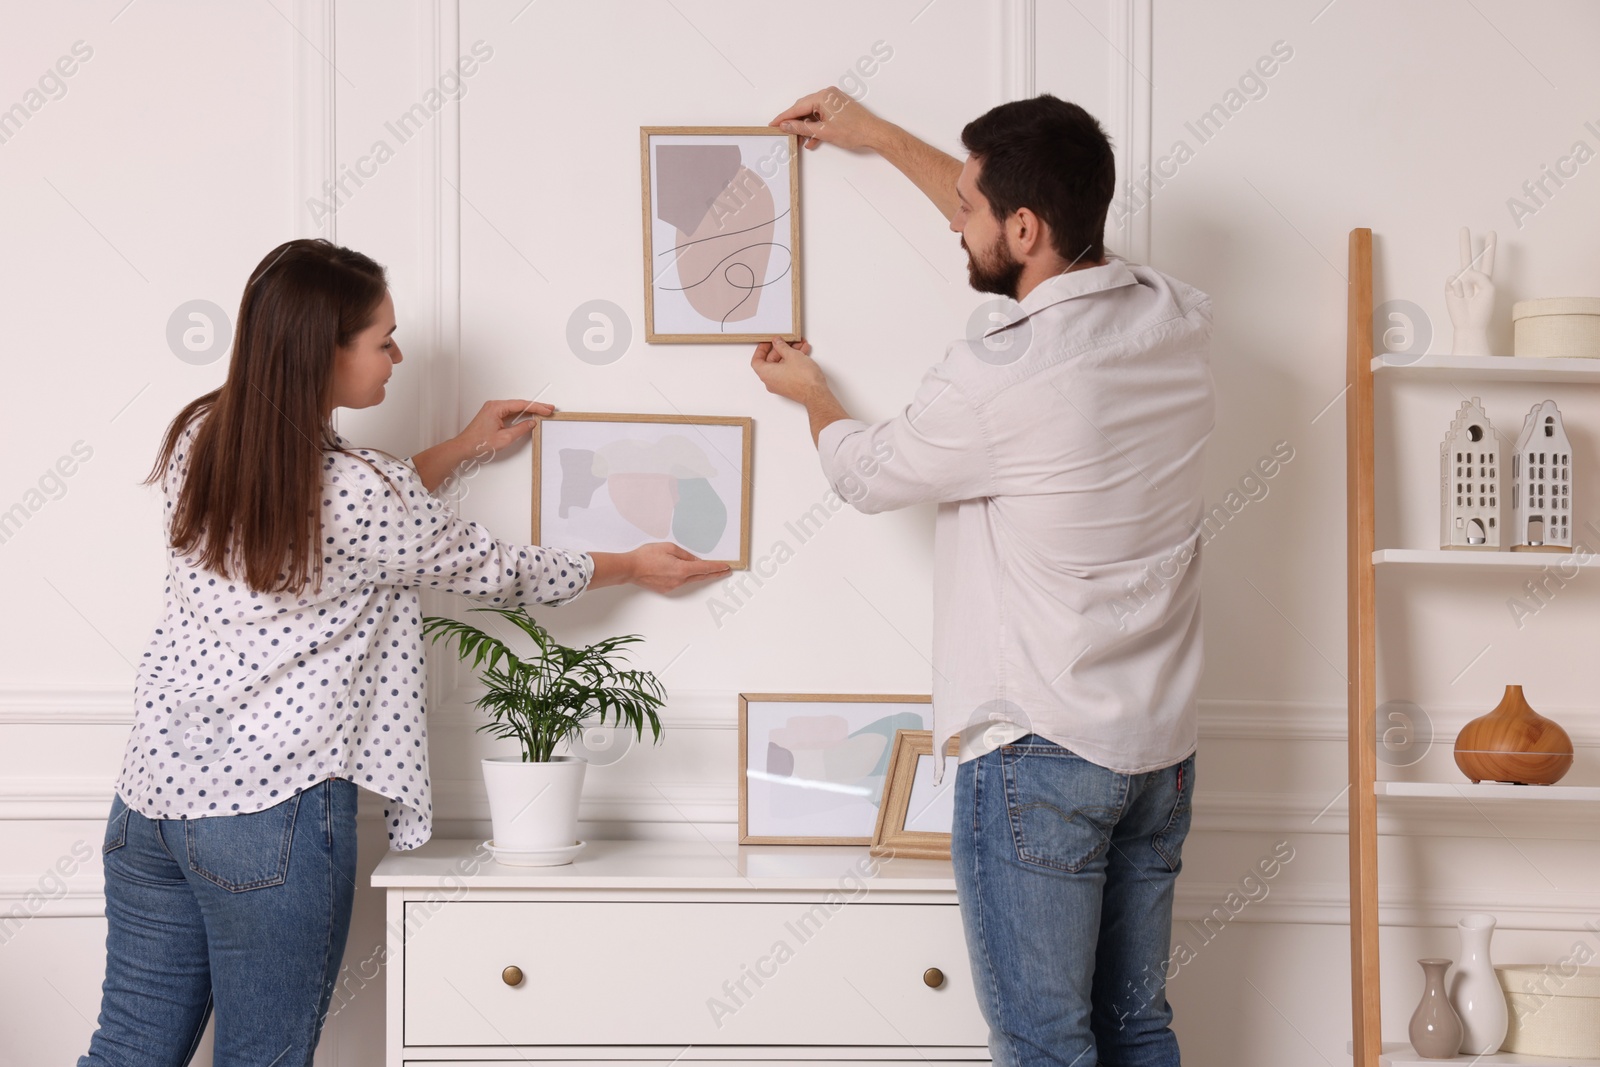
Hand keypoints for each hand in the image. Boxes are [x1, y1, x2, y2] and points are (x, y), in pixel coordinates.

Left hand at [455, 398, 552, 460]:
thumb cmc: (479, 442)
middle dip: (535, 407)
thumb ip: (520, 429)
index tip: (547, 409)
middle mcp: (494, 405)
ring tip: (542, 412)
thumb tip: (531, 423)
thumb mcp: (505, 438)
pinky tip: (528, 416)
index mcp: (497, 407)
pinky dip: (520, 414)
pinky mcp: (493, 414)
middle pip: (519, 404)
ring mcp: (493, 409)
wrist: (464, 446)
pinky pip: (509, 412)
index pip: (521, 404)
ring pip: (515, 408)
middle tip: (548, 409)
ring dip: (528, 410)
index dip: (536, 407)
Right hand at [624, 542, 730, 593]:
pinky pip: (680, 581)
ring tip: (705, 568)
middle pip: (701, 577)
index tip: (726, 567)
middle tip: (724, 571)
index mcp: (682, 569)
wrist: (630, 568)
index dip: (717, 568)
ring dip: (698, 574)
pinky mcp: (666, 589)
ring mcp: (673, 586)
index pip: (705, 568)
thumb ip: (685, 555)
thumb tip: (694, 561)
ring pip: (690, 579)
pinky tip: (682, 570)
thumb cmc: (646, 556)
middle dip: (714, 573)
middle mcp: (679, 580)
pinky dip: (685, 576)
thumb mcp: (669, 548)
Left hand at [750, 337, 824, 402]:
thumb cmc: (803, 378)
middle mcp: (771, 381)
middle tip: (787, 340)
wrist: (817, 394)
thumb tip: (777, 342)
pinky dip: (793, 361)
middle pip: (771, 361)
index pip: (757, 360)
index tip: (768, 342)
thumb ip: (782, 346)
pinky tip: (803, 352)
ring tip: (800, 345)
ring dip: (790, 353)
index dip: (761, 349)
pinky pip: (788, 371)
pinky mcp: (790, 386)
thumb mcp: (792, 355)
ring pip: (782, 365)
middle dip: (781, 349)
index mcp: (766, 374)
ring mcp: (780, 385)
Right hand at [771, 87, 888, 150]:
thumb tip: (786, 125)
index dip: (784, 117)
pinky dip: (816, 126)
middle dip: (794, 122)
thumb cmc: (854, 131)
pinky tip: (812, 139)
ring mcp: (834, 100)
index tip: (774, 124)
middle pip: (804, 108)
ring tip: (799, 140)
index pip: (797, 107)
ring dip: (806, 127)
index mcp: (823, 96)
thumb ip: (801, 127)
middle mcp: (828, 94)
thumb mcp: (823, 132)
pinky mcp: (838, 107)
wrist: (874, 133)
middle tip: (783, 132)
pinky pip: (822, 115)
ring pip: (812, 113)